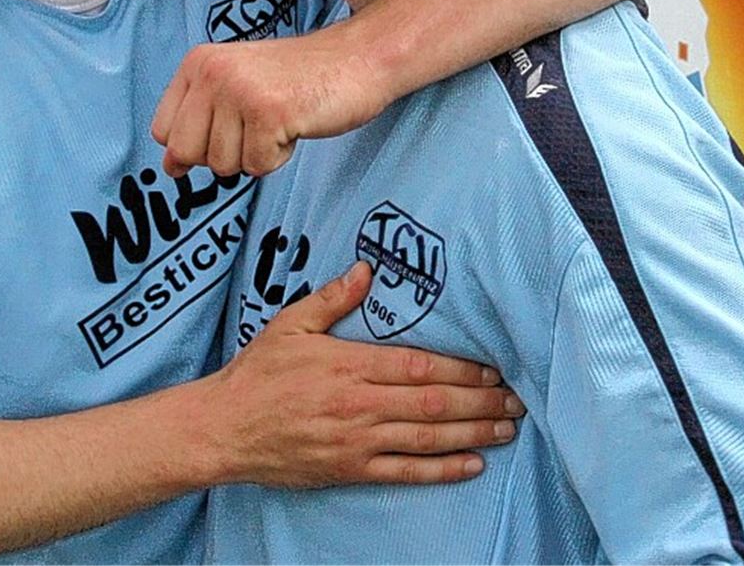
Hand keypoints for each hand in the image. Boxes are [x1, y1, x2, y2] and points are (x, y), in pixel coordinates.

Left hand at [152, 24, 388, 177]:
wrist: (357, 59)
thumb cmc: (299, 78)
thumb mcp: (236, 89)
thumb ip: (199, 122)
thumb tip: (170, 167)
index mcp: (198, 62)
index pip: (164, 131)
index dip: (195, 145)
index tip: (229, 129)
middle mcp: (212, 72)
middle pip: (188, 153)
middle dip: (225, 154)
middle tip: (256, 127)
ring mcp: (239, 91)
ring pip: (223, 165)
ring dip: (256, 154)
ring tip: (279, 120)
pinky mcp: (269, 112)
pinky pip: (256, 166)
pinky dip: (279, 156)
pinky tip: (294, 125)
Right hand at [205, 262, 522, 486]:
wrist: (225, 427)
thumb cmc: (258, 372)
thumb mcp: (291, 323)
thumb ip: (334, 298)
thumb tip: (366, 270)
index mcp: (349, 364)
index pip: (419, 365)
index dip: (461, 368)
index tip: (492, 366)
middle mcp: (360, 404)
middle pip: (433, 403)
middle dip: (480, 401)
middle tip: (517, 398)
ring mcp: (357, 441)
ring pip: (427, 439)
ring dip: (473, 432)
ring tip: (507, 426)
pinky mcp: (351, 470)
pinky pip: (405, 472)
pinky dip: (442, 469)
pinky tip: (472, 463)